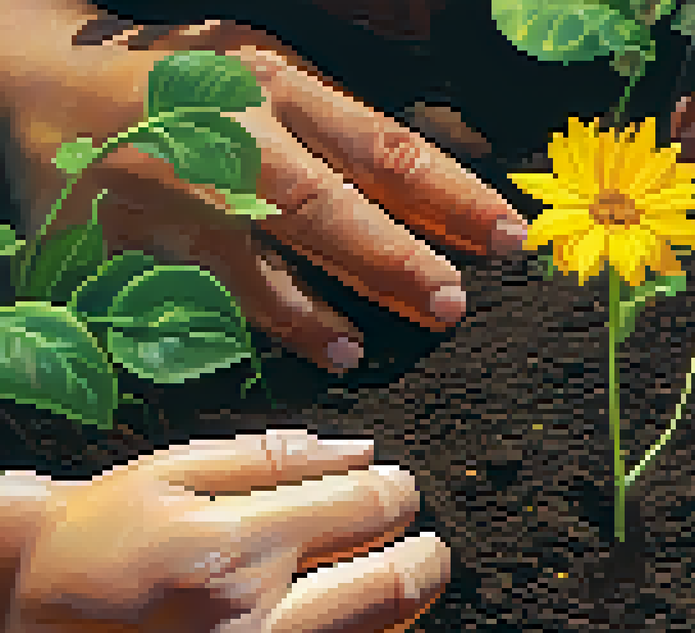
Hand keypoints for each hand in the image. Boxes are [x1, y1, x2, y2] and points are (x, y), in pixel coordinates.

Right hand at [0, 430, 450, 632]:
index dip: (396, 493)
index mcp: (228, 558)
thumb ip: (278, 459)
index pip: (369, 514)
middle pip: (396, 591)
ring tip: (406, 606)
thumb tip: (368, 459)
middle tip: (416, 541)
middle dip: (424, 553)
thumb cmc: (87, 545)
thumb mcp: (168, 473)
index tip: (394, 489)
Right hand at [3, 15, 527, 372]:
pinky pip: (174, 297)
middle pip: (321, 205)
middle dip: (392, 260)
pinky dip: (221, 332)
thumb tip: (445, 203)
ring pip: (244, 262)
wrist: (34, 72)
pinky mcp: (110, 238)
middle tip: (451, 304)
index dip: (454, 197)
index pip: (384, 149)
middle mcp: (220, 136)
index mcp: (273, 84)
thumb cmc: (181, 82)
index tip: (510, 240)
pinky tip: (254, 359)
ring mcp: (161, 191)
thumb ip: (346, 133)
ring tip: (355, 351)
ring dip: (306, 314)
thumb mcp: (268, 74)